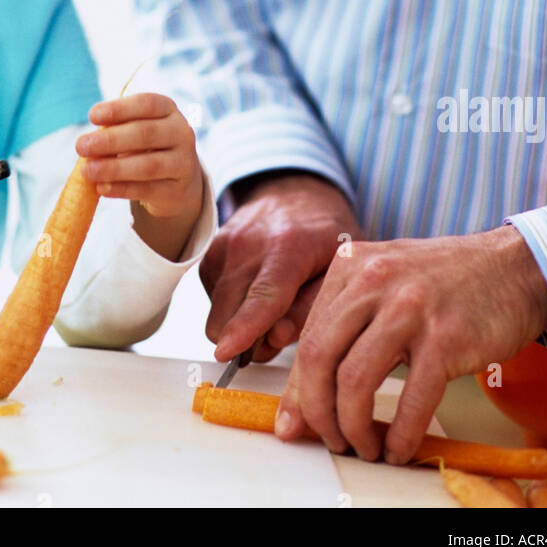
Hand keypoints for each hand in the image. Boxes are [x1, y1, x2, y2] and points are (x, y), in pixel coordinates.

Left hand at [77, 93, 203, 259]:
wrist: (177, 180)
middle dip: (110, 140)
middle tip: (81, 146)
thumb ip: (116, 131)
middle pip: (146, 134)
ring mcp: (183, 162)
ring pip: (149, 165)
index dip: (119, 109)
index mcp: (168, 110)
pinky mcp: (177, 190)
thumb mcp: (135, 130)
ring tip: (87, 170)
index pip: (147, 104)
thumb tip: (88, 142)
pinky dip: (122, 189)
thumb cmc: (146, 147)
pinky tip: (102, 188)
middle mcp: (181, 133)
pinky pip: (148, 190)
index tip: (92, 116)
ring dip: (114, 168)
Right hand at [199, 171, 363, 362]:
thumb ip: (311, 308)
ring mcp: (223, 246)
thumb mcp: (338, 269)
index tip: (227, 352)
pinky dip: (232, 307)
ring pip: (217, 314)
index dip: (246, 327)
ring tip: (272, 304)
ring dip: (240, 324)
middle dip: (249, 340)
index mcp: (289, 246)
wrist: (294, 194)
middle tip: (281, 329)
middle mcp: (248, 244)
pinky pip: (212, 302)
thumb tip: (275, 338)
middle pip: (229, 314)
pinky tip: (254, 288)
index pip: (264, 295)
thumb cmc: (323, 235)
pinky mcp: (208, 254)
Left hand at [276, 225, 546, 461]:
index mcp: (350, 265)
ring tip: (364, 446)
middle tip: (332, 439)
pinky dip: (401, 436)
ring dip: (354, 428)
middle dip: (319, 413)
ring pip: (356, 381)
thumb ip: (344, 327)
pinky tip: (399, 449)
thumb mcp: (384, 284)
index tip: (296, 424)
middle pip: (319, 358)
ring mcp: (410, 307)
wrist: (513, 267)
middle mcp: (374, 280)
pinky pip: (412, 400)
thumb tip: (303, 400)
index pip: (308, 337)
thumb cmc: (444, 282)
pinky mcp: (447, 337)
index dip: (299, 390)